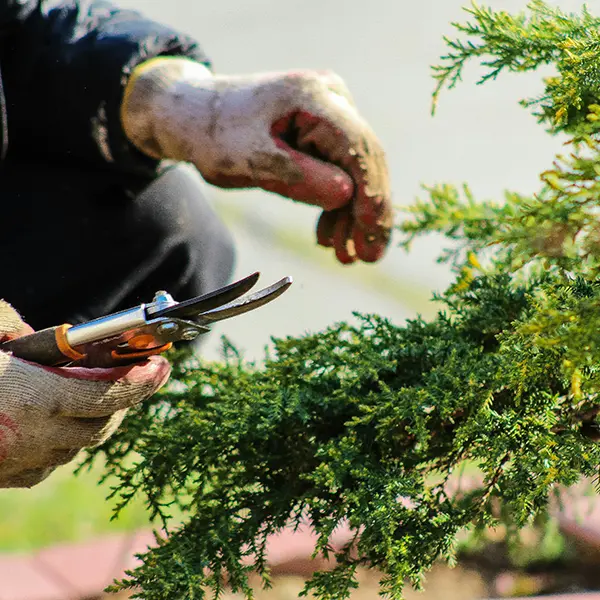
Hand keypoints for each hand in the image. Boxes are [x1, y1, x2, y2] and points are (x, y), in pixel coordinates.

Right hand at [0, 301, 169, 487]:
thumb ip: (10, 325)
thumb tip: (34, 336)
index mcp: (35, 399)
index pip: (110, 395)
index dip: (143, 382)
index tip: (163, 365)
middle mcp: (36, 438)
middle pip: (103, 423)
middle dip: (125, 399)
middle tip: (137, 374)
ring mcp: (21, 463)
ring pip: (80, 444)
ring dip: (96, 418)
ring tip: (99, 391)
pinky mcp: (6, 478)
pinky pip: (53, 460)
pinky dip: (67, 439)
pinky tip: (59, 418)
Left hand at [121, 59, 391, 263]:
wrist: (195, 117)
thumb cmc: (216, 135)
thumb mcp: (250, 160)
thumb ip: (298, 176)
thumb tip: (347, 196)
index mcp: (313, 97)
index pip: (357, 146)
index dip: (371, 192)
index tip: (372, 232)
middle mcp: (331, 99)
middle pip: (364, 160)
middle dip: (367, 212)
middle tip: (367, 257)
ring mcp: (329, 115)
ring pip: (354, 171)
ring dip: (351, 216)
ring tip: (345, 257)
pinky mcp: (322, 132)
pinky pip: (339, 171)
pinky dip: (335, 206)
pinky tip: (329, 236)